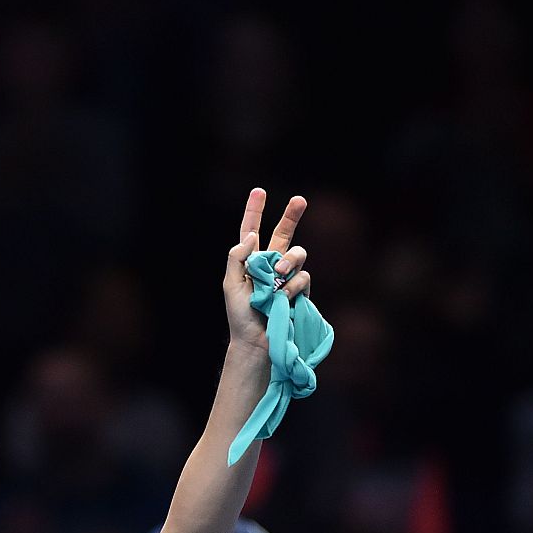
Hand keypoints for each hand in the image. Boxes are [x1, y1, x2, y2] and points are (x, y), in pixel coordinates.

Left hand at [224, 188, 310, 350]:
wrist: (256, 341)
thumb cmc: (240, 315)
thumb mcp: (230, 284)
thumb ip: (237, 257)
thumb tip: (251, 235)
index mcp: (249, 261)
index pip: (252, 230)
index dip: (255, 211)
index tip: (259, 191)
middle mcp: (270, 265)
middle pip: (284, 233)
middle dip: (292, 216)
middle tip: (300, 200)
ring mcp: (287, 277)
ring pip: (297, 253)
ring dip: (289, 260)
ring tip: (278, 275)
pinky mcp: (300, 290)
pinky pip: (303, 276)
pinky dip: (292, 285)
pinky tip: (283, 297)